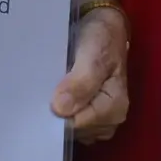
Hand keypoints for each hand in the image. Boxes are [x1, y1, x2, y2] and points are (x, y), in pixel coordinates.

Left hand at [50, 8, 129, 142]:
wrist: (103, 30)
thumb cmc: (101, 40)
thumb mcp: (93, 56)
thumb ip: (81, 82)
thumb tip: (61, 109)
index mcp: (115, 108)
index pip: (78, 125)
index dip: (59, 114)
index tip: (46, 96)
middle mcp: (110, 120)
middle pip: (74, 130)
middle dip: (58, 115)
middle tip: (46, 89)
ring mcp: (99, 121)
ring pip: (70, 129)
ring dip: (57, 114)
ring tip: (49, 90)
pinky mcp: (88, 116)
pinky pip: (69, 123)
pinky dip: (59, 112)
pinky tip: (52, 96)